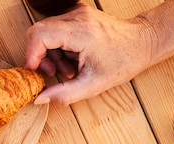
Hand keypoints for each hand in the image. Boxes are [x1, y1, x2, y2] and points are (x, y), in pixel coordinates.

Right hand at [25, 3, 154, 104]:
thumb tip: (39, 99)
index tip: (34, 70)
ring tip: (67, 69)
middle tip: (52, 72)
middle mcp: (77, 17)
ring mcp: (77, 13)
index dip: (31, 54)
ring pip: (45, 31)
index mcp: (81, 33)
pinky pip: (55, 29)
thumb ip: (63, 94)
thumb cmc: (123, 61)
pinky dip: (57, 47)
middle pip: (38, 32)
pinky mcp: (77, 15)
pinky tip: (71, 59)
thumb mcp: (93, 85)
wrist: (142, 42)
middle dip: (39, 56)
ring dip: (50, 54)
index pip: (40, 34)